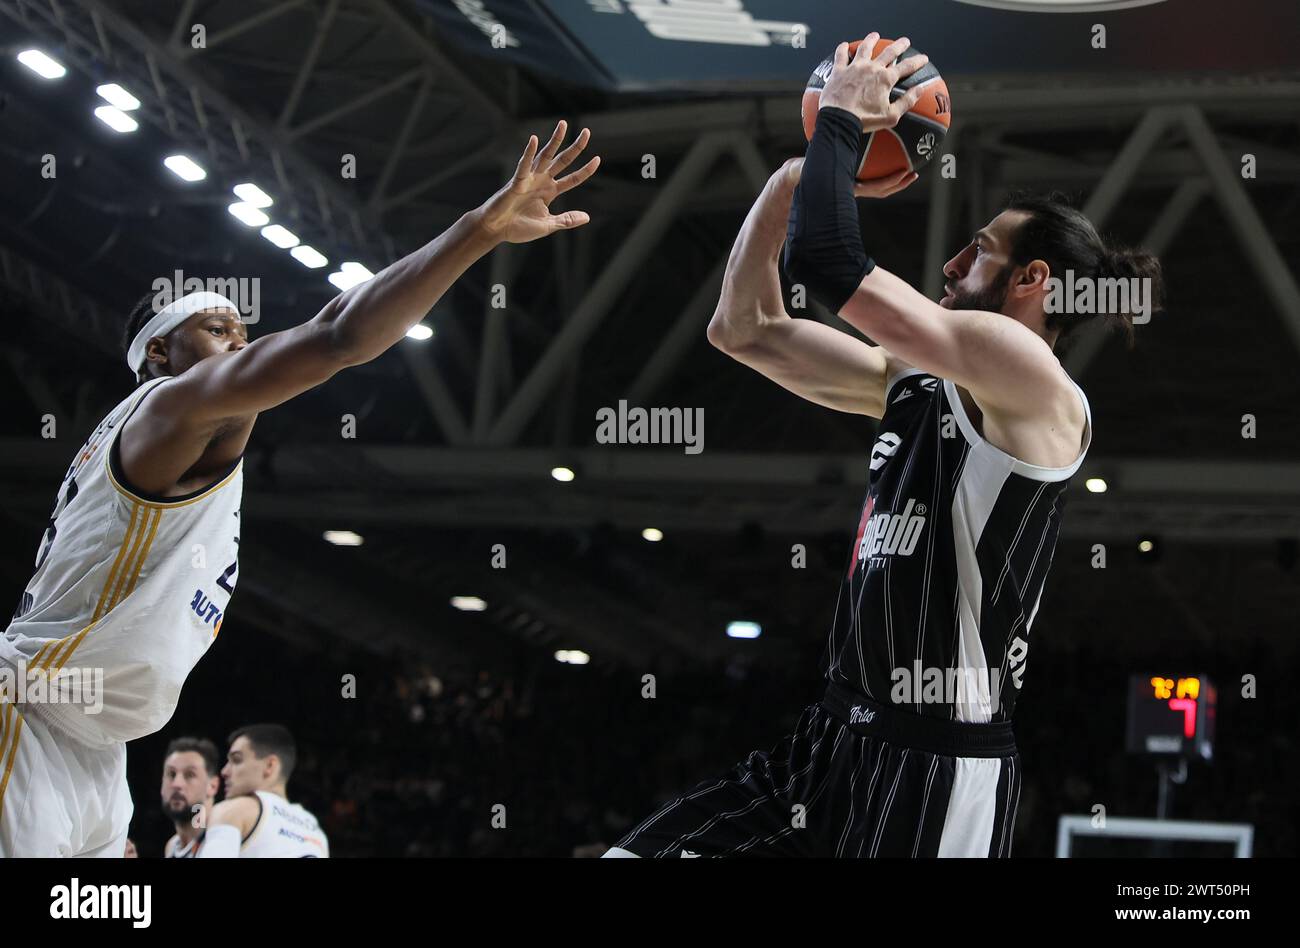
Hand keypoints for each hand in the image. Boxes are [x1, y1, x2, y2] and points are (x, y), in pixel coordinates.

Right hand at [478, 121, 598, 243]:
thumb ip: (567, 220)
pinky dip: (528, 153)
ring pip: (545, 156)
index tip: (597, 159)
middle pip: (562, 161)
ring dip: (554, 140)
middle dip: (575, 148)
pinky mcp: (516, 182)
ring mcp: (529, 179)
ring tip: (563, 125)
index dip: (585, 170)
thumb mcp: (548, 225)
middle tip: (587, 132)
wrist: (497, 230)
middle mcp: (542, 181)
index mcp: (550, 191)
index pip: (572, 179)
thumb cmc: (519, 227)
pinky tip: (534, 140)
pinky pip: (523, 166)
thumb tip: (587, 217)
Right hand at [772, 157, 917, 198]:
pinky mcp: (850, 181)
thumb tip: (802, 165)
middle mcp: (852, 189)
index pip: (874, 188)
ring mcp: (852, 186)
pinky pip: (869, 175)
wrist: (796, 180)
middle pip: (881, 189)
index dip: (891, 182)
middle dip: (899, 183)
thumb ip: (808, 166)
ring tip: (907, 166)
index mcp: (847, 188)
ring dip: (894, 178)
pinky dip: (880, 167)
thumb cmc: (800, 173)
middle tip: (914, 173)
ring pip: (878, 185)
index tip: (905, 173)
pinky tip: (885, 153)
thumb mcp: (805, 169)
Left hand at [819, 33, 928, 133]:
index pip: (906, 66)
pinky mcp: (839, 71)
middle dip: (899, 45)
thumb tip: (919, 90)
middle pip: (889, 52)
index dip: (917, 61)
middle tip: (904, 41)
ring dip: (871, 40)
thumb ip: (907, 102)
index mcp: (885, 79)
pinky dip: (843, 49)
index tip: (923, 58)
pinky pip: (841, 55)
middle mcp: (871, 68)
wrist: (839, 121)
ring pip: (865, 48)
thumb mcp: (891, 116)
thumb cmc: (864, 120)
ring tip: (875, 35)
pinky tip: (844, 45)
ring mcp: (855, 67)